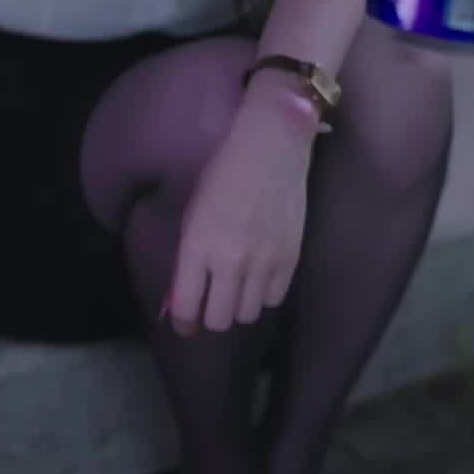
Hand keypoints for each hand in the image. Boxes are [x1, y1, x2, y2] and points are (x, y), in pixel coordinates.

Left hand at [164, 110, 313, 334]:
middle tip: (213, 306)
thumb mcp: (193, 216)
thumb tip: (182, 298)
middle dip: (212, 318)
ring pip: (248, 314)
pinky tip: (260, 278)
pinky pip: (274, 299)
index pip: (187, 306)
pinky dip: (264, 295)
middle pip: (220, 320)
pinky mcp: (290, 259)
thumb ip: (188, 259)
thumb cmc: (223, 175)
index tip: (185, 324)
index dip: (184, 322)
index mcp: (197, 246)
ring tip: (239, 290)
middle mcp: (230, 260)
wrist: (271, 149)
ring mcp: (263, 262)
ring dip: (239, 307)